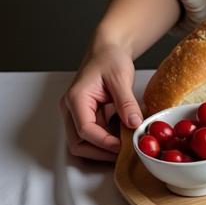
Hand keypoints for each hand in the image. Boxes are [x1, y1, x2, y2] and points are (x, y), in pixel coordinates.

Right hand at [61, 41, 141, 161]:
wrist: (107, 51)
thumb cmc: (109, 59)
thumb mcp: (120, 77)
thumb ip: (126, 102)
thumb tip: (134, 123)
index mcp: (76, 98)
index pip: (85, 130)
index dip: (105, 142)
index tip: (125, 145)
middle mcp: (71, 109)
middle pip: (78, 144)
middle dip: (101, 153)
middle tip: (125, 152)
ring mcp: (78, 115)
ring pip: (84, 145)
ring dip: (104, 150)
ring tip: (126, 144)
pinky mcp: (87, 119)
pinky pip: (94, 139)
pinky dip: (108, 143)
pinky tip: (123, 137)